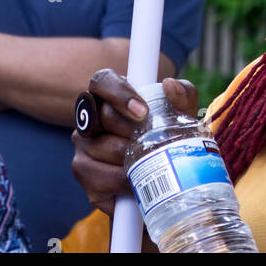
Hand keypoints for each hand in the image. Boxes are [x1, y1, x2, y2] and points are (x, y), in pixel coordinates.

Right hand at [70, 68, 198, 216]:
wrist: (161, 175)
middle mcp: (90, 117)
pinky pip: (100, 178)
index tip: (143, 112)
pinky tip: (136, 184)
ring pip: (102, 148)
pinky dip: (122, 183)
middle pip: (106, 116)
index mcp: (109, 95)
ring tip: (149, 165)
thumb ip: (182, 95)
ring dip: (130, 159)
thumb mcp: (180, 114)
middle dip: (133, 132)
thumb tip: (170, 85)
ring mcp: (83, 145)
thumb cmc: (167, 136)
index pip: (102, 81)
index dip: (119, 94)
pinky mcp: (84, 173)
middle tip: (154, 143)